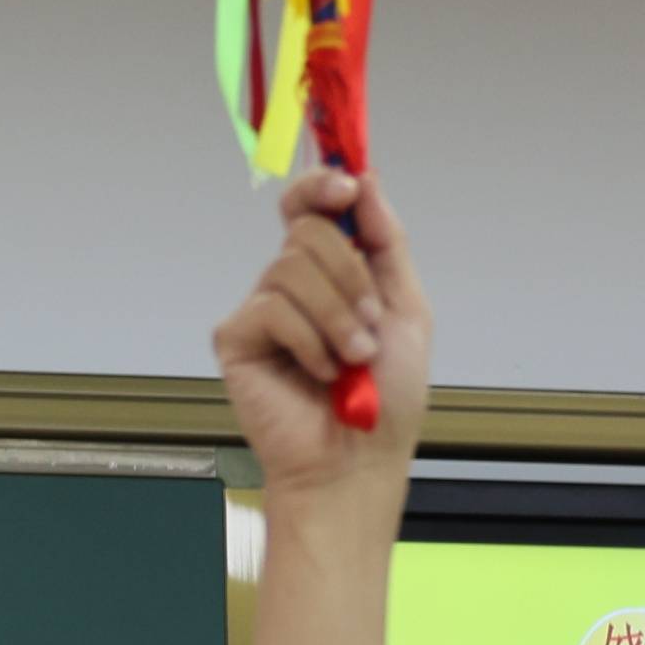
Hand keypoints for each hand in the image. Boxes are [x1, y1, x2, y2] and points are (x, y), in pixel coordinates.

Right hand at [215, 167, 428, 501]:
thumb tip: (367, 181)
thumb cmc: (385, 403)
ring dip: (337, 317)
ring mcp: (262, 311)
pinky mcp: (238, 339)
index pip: (311, 205)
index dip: (323, 184)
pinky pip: (272, 308)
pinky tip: (319, 373)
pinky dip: (309, 341)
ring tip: (350, 360)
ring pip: (292, 267)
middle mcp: (292, 285)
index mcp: (331, 272)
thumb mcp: (407, 309)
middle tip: (367, 327)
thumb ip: (387, 242)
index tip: (346, 187)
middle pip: (308, 230)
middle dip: (350, 276)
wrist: (359, 463)